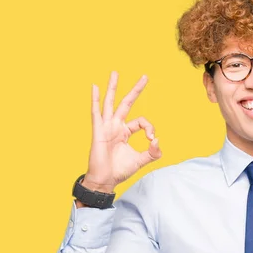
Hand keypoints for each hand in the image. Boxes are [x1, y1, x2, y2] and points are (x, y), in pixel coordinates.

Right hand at [83, 71, 161, 193]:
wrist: (105, 180)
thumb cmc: (120, 171)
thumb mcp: (141, 160)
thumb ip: (152, 152)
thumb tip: (158, 140)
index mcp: (125, 132)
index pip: (141, 121)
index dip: (149, 127)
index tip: (151, 139)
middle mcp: (116, 126)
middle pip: (126, 103)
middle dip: (135, 90)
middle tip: (145, 76)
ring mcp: (106, 127)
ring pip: (110, 103)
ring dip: (113, 87)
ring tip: (115, 72)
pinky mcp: (98, 130)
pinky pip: (96, 112)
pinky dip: (95, 99)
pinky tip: (94, 87)